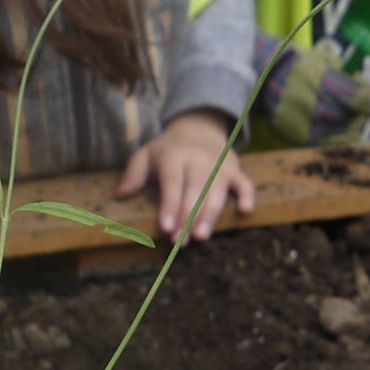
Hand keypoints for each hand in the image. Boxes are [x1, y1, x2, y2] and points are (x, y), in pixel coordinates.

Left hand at [119, 109, 256, 242]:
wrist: (198, 128)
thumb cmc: (167, 150)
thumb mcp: (145, 154)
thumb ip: (133, 174)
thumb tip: (121, 195)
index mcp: (174, 156)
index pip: (173, 182)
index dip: (170, 205)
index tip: (165, 227)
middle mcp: (199, 160)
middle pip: (195, 190)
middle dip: (188, 217)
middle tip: (180, 241)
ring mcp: (219, 165)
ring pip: (217, 191)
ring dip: (210, 214)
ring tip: (201, 237)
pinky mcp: (235, 170)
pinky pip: (245, 182)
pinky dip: (248, 195)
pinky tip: (246, 212)